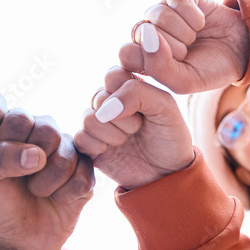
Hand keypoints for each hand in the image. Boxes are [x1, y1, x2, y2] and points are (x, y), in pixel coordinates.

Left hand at [0, 111, 93, 249]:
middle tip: (24, 180)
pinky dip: (67, 194)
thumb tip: (37, 155)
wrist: (17, 241)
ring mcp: (65, 153)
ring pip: (68, 152)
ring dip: (49, 181)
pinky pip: (85, 175)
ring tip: (37, 192)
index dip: (14, 144)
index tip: (3, 167)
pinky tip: (57, 199)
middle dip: (34, 162)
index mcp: (12, 129)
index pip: (20, 117)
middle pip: (48, 128)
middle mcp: (40, 136)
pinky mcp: (85, 174)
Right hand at [75, 67, 194, 189]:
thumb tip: (106, 107)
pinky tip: (111, 150)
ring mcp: (98, 124)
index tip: (143, 108)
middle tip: (138, 128)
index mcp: (128, 88)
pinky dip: (97, 145)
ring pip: (87, 118)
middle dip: (122, 117)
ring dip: (111, 132)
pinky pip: (80, 138)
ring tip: (126, 140)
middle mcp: (110, 104)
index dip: (124, 91)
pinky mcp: (89, 146)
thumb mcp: (165, 108)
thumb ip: (139, 93)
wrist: (168, 174)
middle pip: (98, 97)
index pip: (112, 75)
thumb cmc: (170, 137)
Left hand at [118, 0, 249, 93]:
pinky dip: (193, 16)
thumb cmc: (209, 69)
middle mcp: (148, 32)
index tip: (173, 66)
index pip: (127, 53)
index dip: (151, 60)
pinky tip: (201, 23)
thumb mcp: (184, 81)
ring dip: (184, 31)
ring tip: (194, 37)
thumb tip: (145, 33)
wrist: (240, 50)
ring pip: (157, 14)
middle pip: (140, 32)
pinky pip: (176, 0)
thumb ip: (158, 66)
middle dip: (172, 47)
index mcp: (142, 56)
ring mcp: (162, 12)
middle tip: (188, 51)